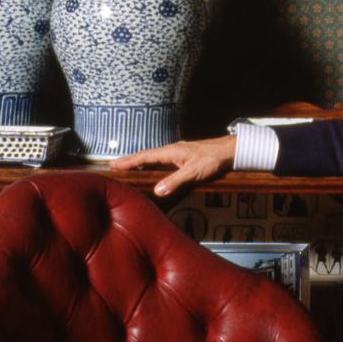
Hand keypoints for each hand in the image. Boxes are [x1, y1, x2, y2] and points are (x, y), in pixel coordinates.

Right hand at [109, 134, 236, 195]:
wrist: (229, 151)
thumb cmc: (212, 159)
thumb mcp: (194, 172)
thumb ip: (175, 181)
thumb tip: (157, 191)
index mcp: (170, 152)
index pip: (144, 156)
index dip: (129, 161)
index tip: (113, 165)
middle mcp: (171, 150)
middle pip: (145, 155)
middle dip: (129, 160)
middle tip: (113, 165)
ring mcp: (176, 152)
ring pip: (153, 156)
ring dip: (139, 161)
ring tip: (127, 166)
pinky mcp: (182, 156)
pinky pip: (161, 159)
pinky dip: (151, 163)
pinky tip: (151, 168)